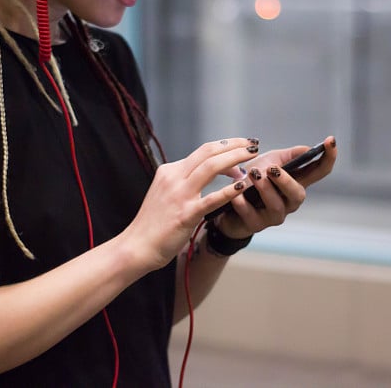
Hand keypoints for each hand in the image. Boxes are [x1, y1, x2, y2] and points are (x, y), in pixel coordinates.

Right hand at [122, 138, 261, 268]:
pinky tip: (242, 187)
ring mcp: (179, 195)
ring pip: (211, 167)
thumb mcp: (166, 193)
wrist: (137, 246)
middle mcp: (173, 178)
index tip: (242, 146)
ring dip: (235, 159)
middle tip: (254, 144)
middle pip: (208, 152)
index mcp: (169, 171)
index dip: (226, 147)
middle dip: (234, 146)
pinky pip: (211, 199)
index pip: (203, 151)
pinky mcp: (185, 214)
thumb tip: (207, 172)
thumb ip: (183, 181)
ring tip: (254, 157)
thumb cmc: (154, 223)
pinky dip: (228, 191)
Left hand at [215, 135, 337, 238]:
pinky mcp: (256, 225)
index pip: (319, 171)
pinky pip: (252, 216)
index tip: (331, 140)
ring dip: (264, 189)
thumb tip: (308, 149)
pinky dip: (243, 204)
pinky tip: (236, 195)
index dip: (328, 157)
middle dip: (286, 181)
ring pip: (276, 206)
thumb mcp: (269, 161)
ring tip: (252, 175)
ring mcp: (274, 215)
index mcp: (296, 182)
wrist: (227, 200)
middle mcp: (289, 201)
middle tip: (271, 169)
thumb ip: (288, 156)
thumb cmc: (252, 179)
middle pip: (298, 194)